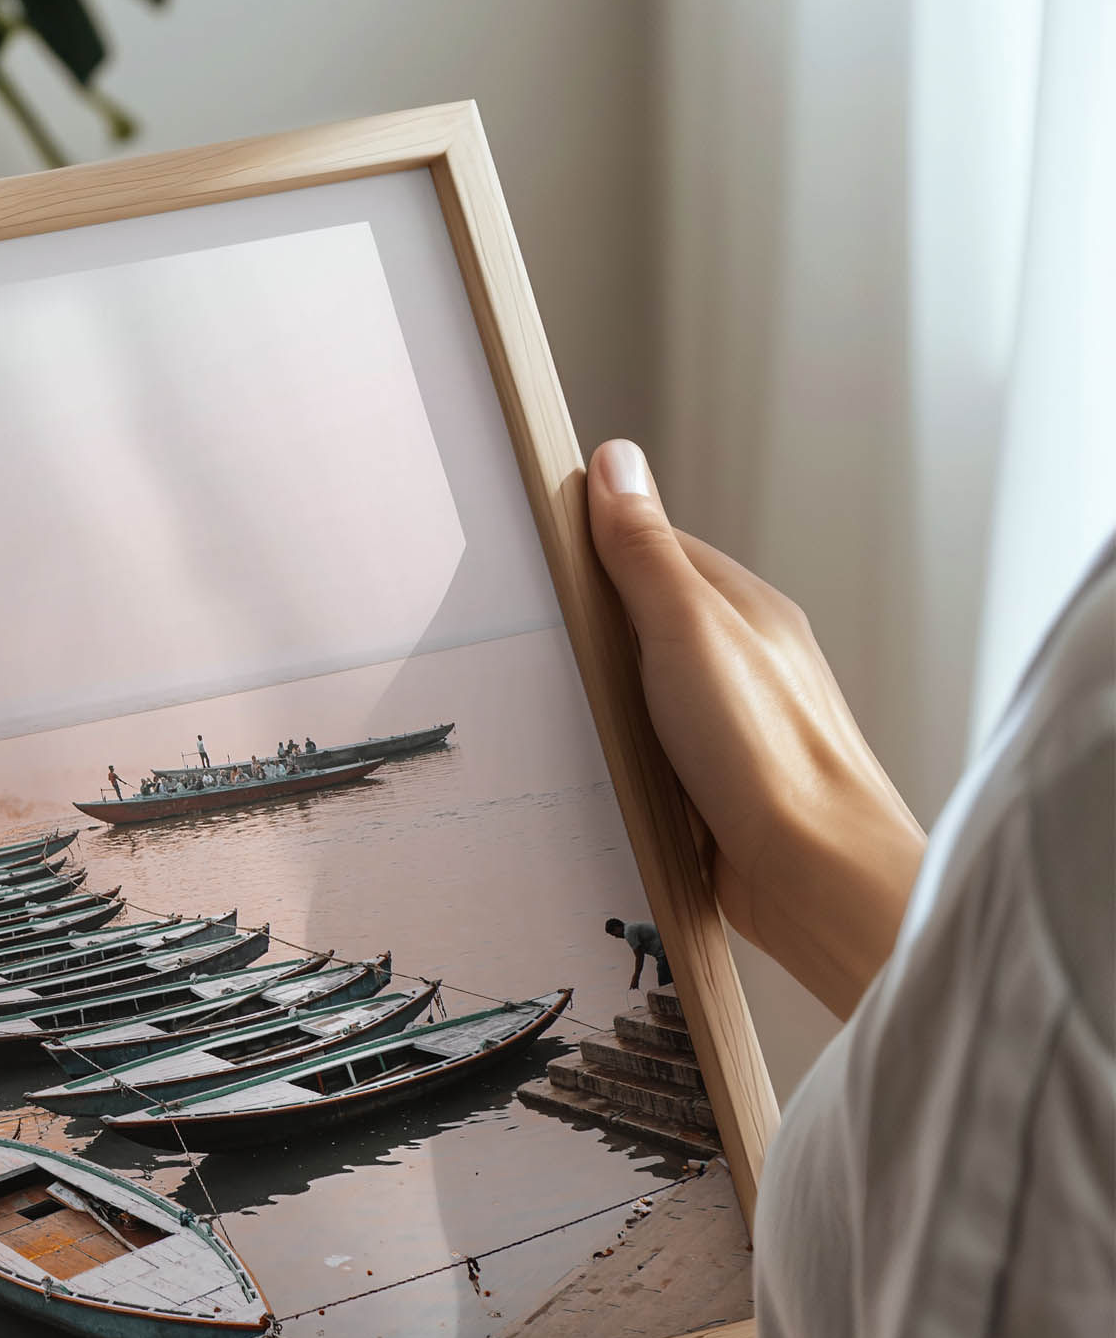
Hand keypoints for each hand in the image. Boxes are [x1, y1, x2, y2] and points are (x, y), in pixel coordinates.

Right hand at [588, 441, 925, 1017]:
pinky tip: (585, 768)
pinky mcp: (713, 789)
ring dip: (597, 701)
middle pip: (644, 622)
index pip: (656, 550)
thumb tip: (616, 461)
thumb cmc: (764, 752)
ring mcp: (729, 728)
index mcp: (744, 609)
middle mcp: (742, 662)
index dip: (593, 545)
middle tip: (522, 634)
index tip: (532, 548)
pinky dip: (615, 756)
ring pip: (643, 694)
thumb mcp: (688, 630)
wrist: (814, 875)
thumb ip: (647, 553)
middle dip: (587, 628)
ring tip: (543, 705)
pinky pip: (648, 755)